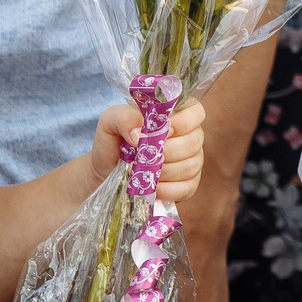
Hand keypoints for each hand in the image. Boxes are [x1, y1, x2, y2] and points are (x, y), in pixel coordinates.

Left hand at [90, 94, 204, 203]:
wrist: (105, 171)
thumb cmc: (113, 141)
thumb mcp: (110, 121)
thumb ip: (124, 118)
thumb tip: (140, 133)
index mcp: (177, 114)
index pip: (196, 112)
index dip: (184, 122)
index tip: (165, 130)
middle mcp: (190, 136)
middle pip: (194, 141)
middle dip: (167, 151)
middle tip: (142, 155)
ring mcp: (192, 161)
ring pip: (190, 166)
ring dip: (162, 171)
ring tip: (140, 170)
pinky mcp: (188, 185)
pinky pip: (186, 188)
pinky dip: (166, 189)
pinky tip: (150, 186)